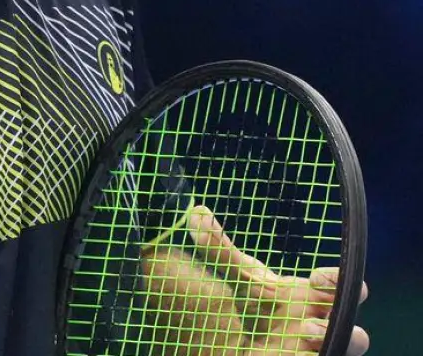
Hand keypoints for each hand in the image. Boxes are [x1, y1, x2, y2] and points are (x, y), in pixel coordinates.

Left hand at [140, 204, 369, 354]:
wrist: (250, 339)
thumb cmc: (259, 305)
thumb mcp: (242, 278)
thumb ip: (220, 250)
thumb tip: (196, 212)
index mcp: (318, 299)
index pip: (349, 288)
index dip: (340, 282)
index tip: (317, 277)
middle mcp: (326, 327)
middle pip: (358, 336)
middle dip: (343, 329)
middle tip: (309, 322)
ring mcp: (320, 350)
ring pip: (346, 354)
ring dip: (327, 345)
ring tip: (304, 333)